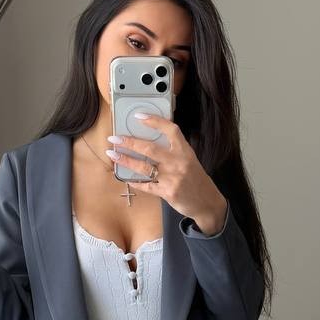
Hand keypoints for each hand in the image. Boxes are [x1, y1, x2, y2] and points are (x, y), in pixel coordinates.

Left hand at [106, 114, 226, 229]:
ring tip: (113, 155)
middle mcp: (179, 163)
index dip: (155, 121)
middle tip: (115, 139)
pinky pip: (147, 186)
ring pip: (144, 167)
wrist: (207, 203)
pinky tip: (126, 178)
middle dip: (130, 143)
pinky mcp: (168, 193)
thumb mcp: (189, 160)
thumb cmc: (196, 180)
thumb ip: (173, 151)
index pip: (170, 130)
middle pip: (150, 149)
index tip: (139, 116)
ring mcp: (173, 178)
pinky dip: (135, 182)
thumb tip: (149, 143)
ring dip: (126, 160)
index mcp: (185, 151)